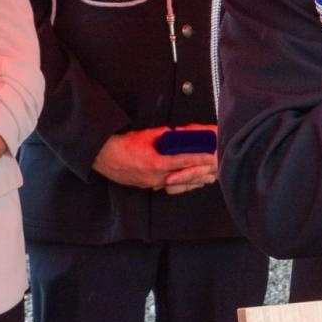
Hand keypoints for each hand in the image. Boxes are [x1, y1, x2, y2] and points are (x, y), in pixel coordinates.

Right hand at [92, 126, 215, 190]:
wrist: (105, 157)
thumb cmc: (123, 145)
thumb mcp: (146, 135)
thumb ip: (165, 135)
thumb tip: (178, 134)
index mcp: (156, 163)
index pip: (185, 161)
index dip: (201, 158)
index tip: (212, 156)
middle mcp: (156, 176)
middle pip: (185, 176)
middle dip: (203, 172)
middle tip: (216, 168)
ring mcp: (153, 183)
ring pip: (180, 185)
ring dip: (195, 181)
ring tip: (209, 177)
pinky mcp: (149, 186)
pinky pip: (170, 187)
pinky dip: (182, 185)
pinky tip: (190, 184)